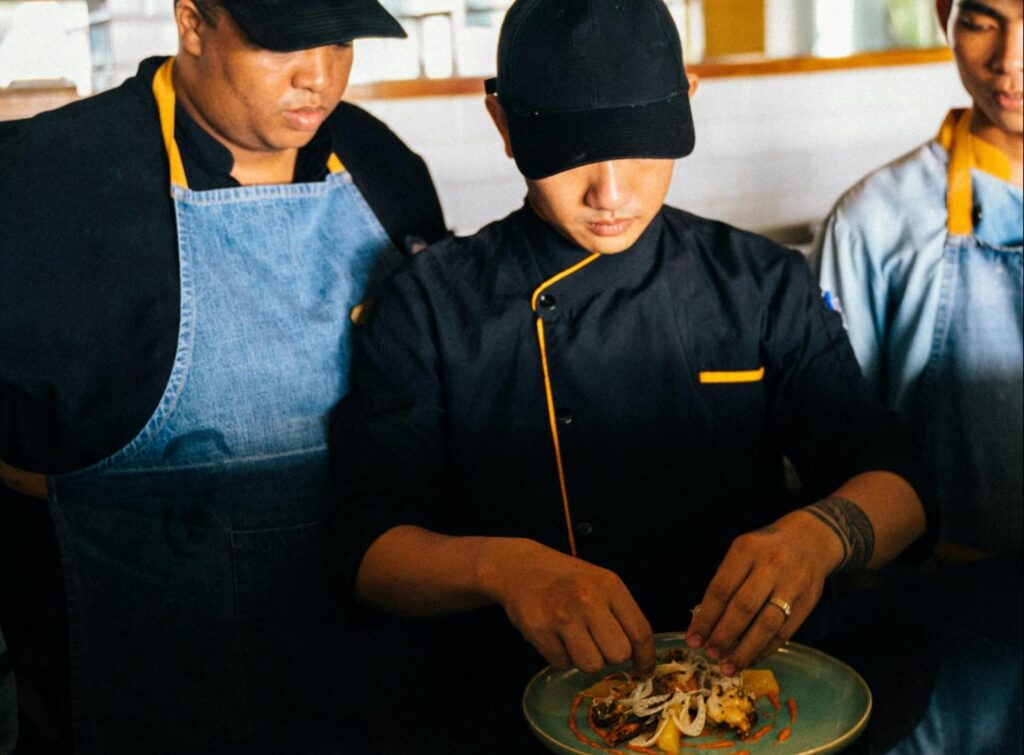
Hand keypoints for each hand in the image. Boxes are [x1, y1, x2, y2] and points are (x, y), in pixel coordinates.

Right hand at [483, 539, 655, 674]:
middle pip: (618, 654)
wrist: (520, 567)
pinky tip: (554, 636)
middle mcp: (588, 599)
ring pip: (591, 665)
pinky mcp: (539, 630)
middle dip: (610, 656)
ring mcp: (562, 615)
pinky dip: (560, 656)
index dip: (646, 657)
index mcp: (610, 586)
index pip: (640, 631)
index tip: (645, 670)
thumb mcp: (600, 583)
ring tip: (574, 639)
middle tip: (598, 645)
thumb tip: (639, 656)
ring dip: (584, 659)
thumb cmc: (567, 579)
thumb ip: (620, 614)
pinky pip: (562, 664)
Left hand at [684, 511, 841, 674]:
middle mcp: (771, 566)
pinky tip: (750, 659)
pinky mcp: (807, 603)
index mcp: (746, 550)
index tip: (693, 639)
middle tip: (709, 654)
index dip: (706, 617)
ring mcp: (792, 585)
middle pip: (743, 608)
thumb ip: (724, 582)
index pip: (721, 589)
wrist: (809, 540)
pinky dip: (765, 650)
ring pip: (766, 625)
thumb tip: (703, 623)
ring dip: (745, 650)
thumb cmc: (764, 550)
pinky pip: (784, 633)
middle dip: (723, 635)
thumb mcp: (741, 553)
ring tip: (728, 667)